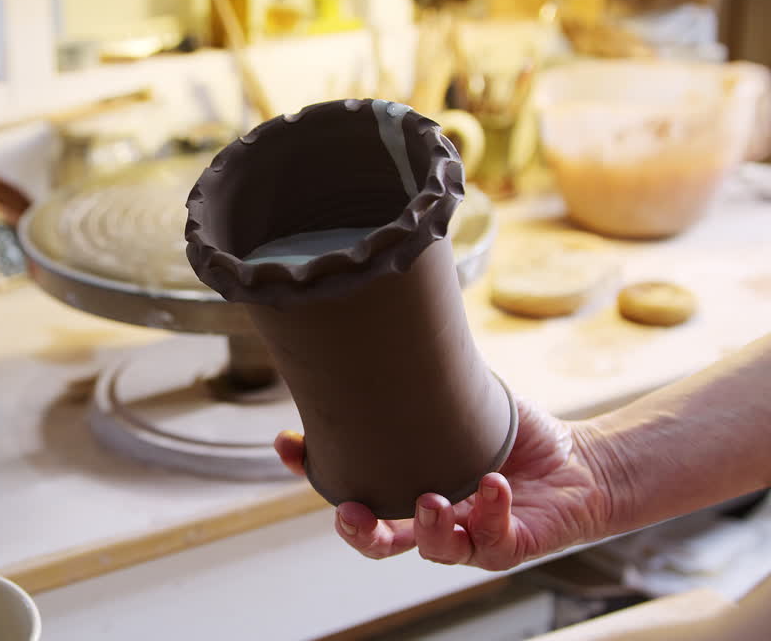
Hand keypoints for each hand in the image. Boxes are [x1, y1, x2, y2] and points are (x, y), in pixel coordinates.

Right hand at [274, 396, 614, 570]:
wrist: (582, 463)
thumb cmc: (514, 437)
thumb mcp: (462, 402)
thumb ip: (426, 383)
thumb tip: (387, 324)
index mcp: (410, 486)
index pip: (354, 485)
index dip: (317, 471)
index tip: (290, 444)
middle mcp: (434, 518)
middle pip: (381, 541)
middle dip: (359, 532)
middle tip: (351, 511)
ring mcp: (471, 536)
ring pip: (434, 550)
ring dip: (427, 527)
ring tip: (432, 499)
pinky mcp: (512, 545)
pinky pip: (494, 541)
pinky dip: (492, 512)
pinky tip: (494, 484)